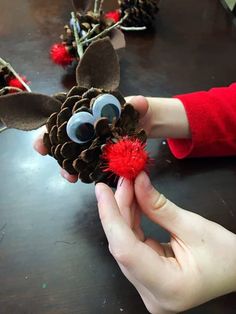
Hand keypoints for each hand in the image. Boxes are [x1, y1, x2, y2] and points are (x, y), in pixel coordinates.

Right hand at [33, 95, 189, 182]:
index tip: (40, 143)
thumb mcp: (134, 106)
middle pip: (62, 141)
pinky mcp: (98, 157)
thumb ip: (136, 104)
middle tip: (52, 160)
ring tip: (69, 177)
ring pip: (72, 156)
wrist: (143, 124)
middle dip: (54, 152)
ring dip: (68, 167)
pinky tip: (82, 179)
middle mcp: (83, 129)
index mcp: (86, 112)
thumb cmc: (132, 111)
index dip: (49, 130)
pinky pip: (87, 166)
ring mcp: (89, 144)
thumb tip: (141, 102)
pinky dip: (83, 173)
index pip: (62, 120)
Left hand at [95, 172, 235, 313]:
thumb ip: (159, 206)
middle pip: (122, 246)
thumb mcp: (193, 226)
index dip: (111, 217)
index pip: (125, 250)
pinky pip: (132, 246)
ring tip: (127, 187)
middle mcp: (152, 294)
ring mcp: (148, 288)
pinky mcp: (148, 278)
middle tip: (122, 181)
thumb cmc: (225, 254)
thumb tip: (137, 181)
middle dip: (119, 209)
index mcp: (167, 286)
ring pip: (124, 245)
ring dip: (124, 213)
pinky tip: (132, 203)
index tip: (102, 190)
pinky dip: (131, 223)